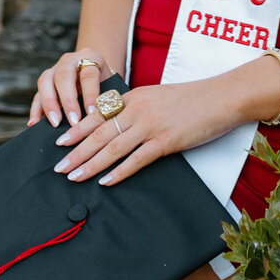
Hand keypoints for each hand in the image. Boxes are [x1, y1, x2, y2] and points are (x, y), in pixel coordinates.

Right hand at [28, 47, 112, 130]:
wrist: (96, 71)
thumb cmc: (106, 82)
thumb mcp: (109, 84)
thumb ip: (103, 98)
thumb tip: (98, 122)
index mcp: (91, 57)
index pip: (88, 74)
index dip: (90, 94)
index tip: (91, 113)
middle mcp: (70, 60)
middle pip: (64, 75)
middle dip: (68, 100)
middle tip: (73, 121)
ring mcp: (54, 69)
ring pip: (45, 81)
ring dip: (49, 103)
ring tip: (55, 123)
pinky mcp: (45, 82)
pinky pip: (37, 94)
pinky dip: (35, 109)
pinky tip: (34, 123)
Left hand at [50, 76, 239, 188]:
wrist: (220, 97)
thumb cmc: (191, 99)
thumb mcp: (157, 97)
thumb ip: (136, 108)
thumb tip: (116, 126)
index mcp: (134, 97)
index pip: (98, 115)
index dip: (77, 130)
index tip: (60, 142)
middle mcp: (138, 109)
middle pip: (99, 133)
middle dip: (76, 151)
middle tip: (58, 166)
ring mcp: (151, 125)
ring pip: (113, 147)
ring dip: (90, 164)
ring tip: (74, 177)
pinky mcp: (166, 141)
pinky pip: (136, 160)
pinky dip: (119, 172)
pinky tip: (106, 182)